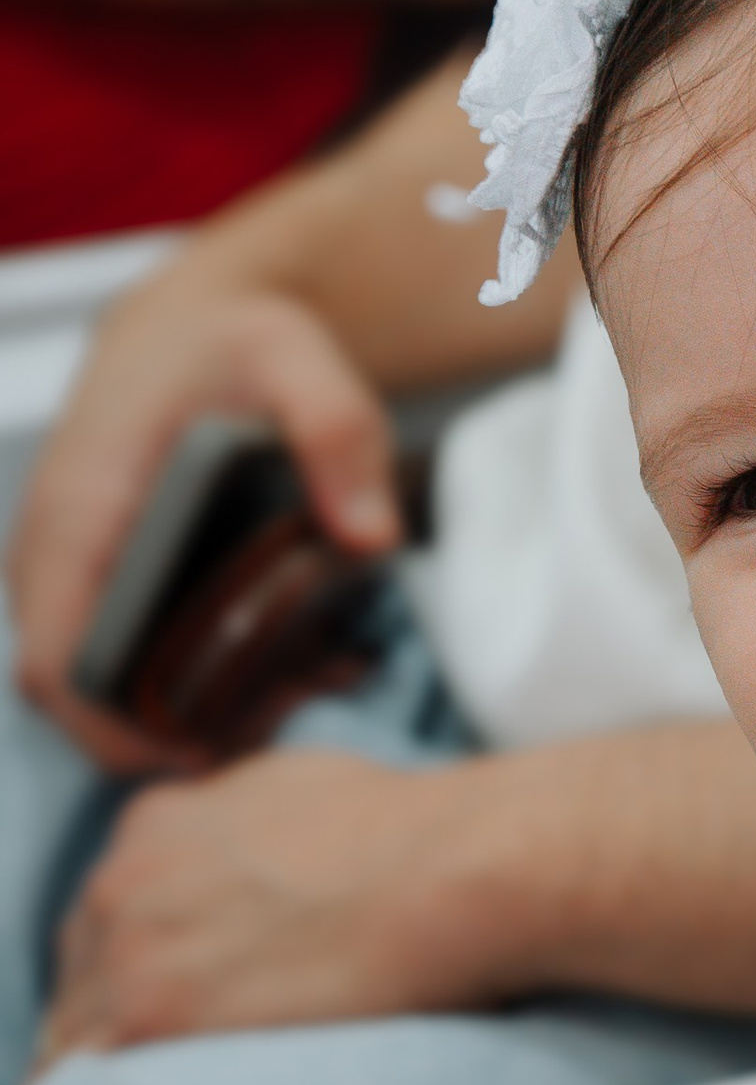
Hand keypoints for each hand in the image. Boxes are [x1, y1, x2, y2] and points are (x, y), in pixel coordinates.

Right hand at [7, 281, 399, 771]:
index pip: (56, 664)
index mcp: (79, 514)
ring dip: (185, 717)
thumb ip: (337, 432)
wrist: (190, 328)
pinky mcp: (101, 586)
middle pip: (76, 698)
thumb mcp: (293, 354)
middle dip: (168, 738)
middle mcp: (54, 557)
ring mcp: (71, 576)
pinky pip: (124, 660)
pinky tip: (279, 674)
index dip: (112, 733)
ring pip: (99, 689)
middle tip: (281, 727)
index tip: (202, 756)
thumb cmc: (230, 342)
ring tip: (295, 699)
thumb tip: (372, 538)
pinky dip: (188, 684)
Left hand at [38, 746, 507, 1058]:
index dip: (144, 971)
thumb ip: (245, 831)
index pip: (112, 920)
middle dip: (125, 1019)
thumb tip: (258, 860)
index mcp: (155, 826)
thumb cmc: (416, 836)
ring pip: (76, 1036)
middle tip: (182, 1068)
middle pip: (85, 977)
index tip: (182, 1006)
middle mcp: (123, 879)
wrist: (456, 870)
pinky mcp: (151, 1016)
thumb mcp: (301, 790)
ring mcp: (128, 949)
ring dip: (121, 1072)